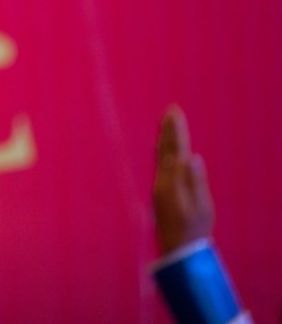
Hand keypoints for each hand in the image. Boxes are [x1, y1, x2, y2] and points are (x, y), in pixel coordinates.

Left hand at [153, 104, 214, 253]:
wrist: (178, 251)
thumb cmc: (194, 231)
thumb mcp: (201, 208)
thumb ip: (196, 182)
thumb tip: (193, 157)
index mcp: (172, 183)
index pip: (175, 150)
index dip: (176, 131)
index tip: (175, 112)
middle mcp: (162, 182)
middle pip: (166, 150)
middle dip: (169, 130)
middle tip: (171, 109)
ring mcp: (160, 188)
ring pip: (161, 157)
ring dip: (165, 138)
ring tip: (167, 123)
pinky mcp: (160, 193)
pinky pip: (161, 166)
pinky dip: (163, 152)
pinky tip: (164, 148)